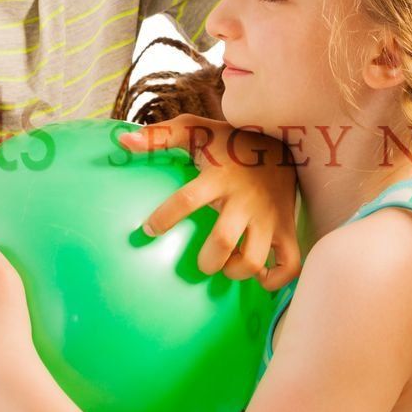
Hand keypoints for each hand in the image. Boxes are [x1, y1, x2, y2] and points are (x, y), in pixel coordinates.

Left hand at [119, 115, 301, 289]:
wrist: (284, 141)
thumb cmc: (230, 142)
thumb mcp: (196, 131)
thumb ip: (159, 136)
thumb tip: (122, 141)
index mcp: (219, 177)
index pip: (186, 199)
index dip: (164, 219)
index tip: (148, 231)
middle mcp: (244, 200)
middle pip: (223, 240)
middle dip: (207, 260)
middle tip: (200, 263)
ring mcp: (268, 217)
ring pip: (254, 259)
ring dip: (235, 272)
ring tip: (226, 267)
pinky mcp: (287, 228)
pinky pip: (289, 264)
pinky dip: (274, 280)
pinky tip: (259, 276)